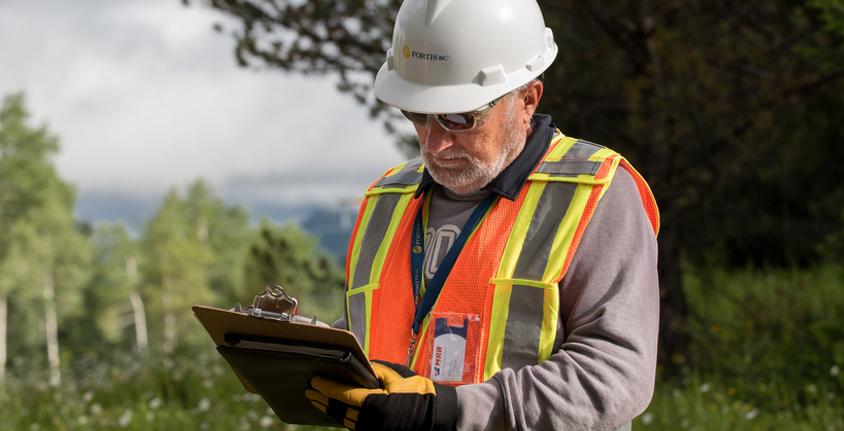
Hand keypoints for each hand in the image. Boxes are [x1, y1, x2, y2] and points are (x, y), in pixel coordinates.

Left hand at [305, 360, 456, 430]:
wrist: (437, 415)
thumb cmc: (420, 393)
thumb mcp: (398, 377)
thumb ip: (376, 370)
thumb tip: (359, 365)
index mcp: (375, 403)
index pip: (343, 395)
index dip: (327, 388)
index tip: (315, 382)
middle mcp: (371, 420)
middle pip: (340, 410)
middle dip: (323, 400)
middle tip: (310, 391)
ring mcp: (373, 429)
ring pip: (345, 420)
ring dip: (330, 410)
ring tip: (319, 401)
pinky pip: (354, 425)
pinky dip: (342, 417)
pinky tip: (337, 411)